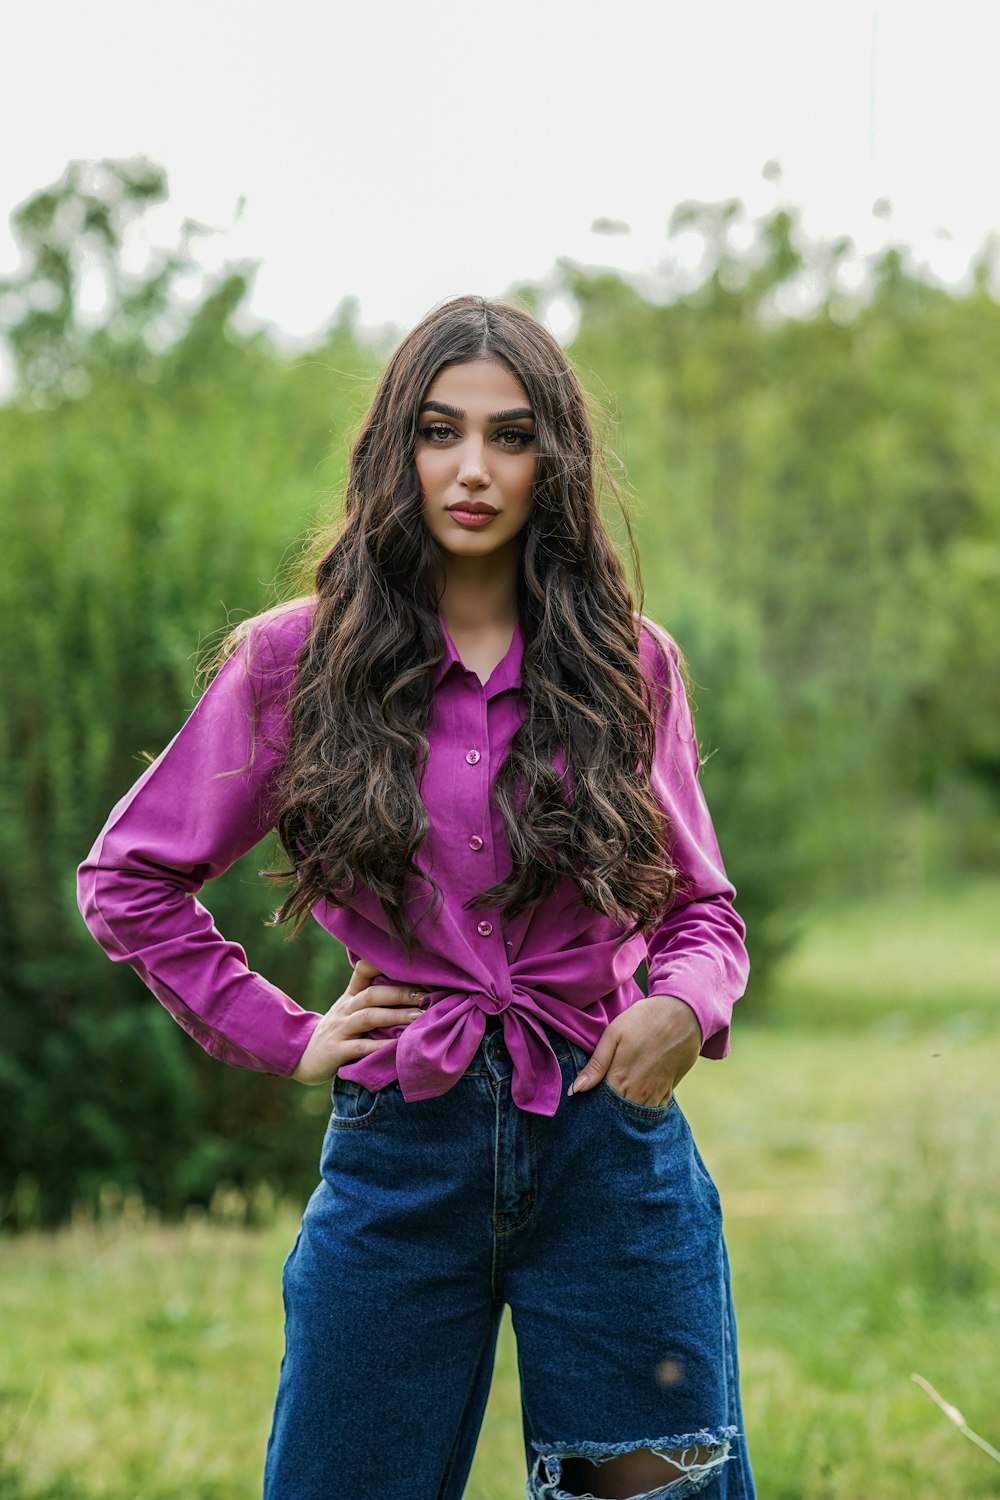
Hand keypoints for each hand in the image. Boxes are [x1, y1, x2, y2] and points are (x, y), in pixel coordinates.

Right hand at [291, 959, 426, 1084]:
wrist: (304, 1057)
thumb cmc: (338, 1031)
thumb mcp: (349, 1010)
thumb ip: (373, 998)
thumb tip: (412, 986)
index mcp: (350, 996)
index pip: (362, 971)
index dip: (382, 963)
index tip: (409, 963)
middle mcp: (344, 1008)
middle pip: (372, 994)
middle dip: (400, 993)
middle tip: (426, 996)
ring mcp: (340, 1029)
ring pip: (369, 1017)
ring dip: (395, 1016)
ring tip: (418, 1017)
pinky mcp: (337, 1051)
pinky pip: (361, 1047)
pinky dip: (381, 1046)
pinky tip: (398, 1046)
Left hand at [569, 995, 702, 1106]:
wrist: (683, 1014)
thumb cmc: (644, 1020)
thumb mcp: (614, 1034)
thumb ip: (595, 1065)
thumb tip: (575, 1090)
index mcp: (619, 1078)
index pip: (600, 1105)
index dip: (592, 1107)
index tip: (585, 1103)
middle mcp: (638, 1092)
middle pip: (618, 1115)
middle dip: (607, 1114)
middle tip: (598, 1107)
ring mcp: (655, 1094)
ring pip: (636, 1116)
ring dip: (625, 1114)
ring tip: (616, 1104)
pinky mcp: (668, 1091)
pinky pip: (653, 1111)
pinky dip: (643, 1110)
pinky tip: (635, 1101)